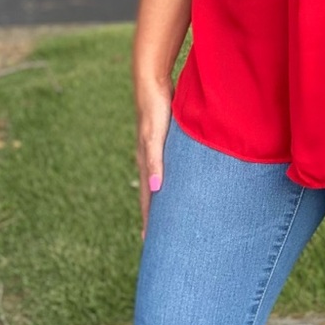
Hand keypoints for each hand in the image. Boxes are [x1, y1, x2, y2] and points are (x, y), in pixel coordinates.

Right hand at [136, 81, 171, 238]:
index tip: (149, 243)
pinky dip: (169, 179)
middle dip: (156, 215)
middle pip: (152, 193)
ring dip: (164, 198)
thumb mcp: (155, 136)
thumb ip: (155, 161)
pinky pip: (167, 166)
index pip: (147, 199)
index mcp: (146, 162)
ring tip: (171, 215)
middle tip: (161, 238)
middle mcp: (149, 159)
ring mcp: (156, 149)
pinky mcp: (165, 139)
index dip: (150, 220)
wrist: (152, 81)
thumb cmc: (155, 108)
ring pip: (160, 180)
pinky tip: (178, 180)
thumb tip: (155, 189)